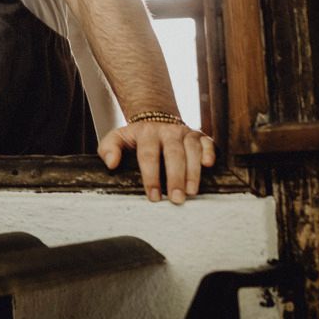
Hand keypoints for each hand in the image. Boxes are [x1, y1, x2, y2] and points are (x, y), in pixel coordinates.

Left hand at [98, 120, 215, 203]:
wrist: (155, 119)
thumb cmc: (136, 137)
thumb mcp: (117, 138)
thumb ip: (108, 148)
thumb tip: (111, 163)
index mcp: (146, 133)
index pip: (148, 155)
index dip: (151, 177)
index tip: (153, 196)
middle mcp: (167, 131)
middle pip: (173, 154)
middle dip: (175, 178)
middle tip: (175, 199)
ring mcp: (185, 132)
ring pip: (192, 150)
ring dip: (193, 171)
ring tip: (191, 192)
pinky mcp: (199, 135)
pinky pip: (208, 142)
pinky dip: (209, 152)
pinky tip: (208, 165)